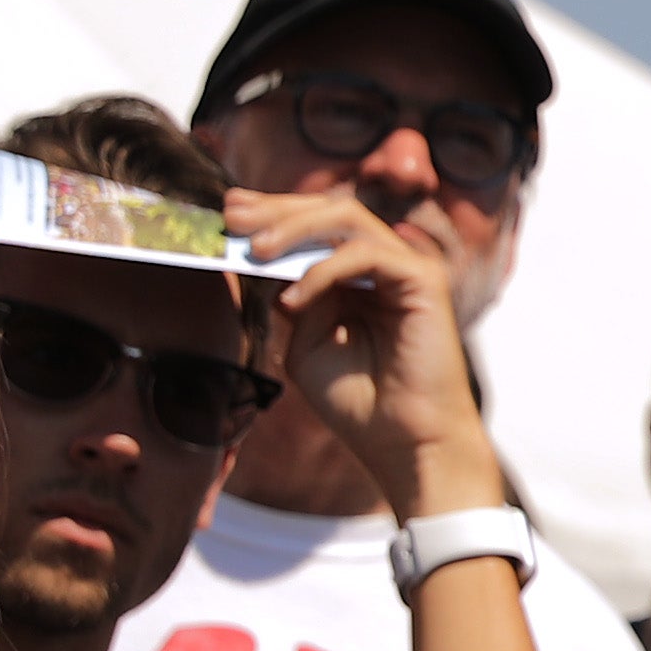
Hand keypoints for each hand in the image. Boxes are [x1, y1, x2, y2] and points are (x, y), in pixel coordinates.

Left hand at [225, 186, 505, 520]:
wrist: (404, 443)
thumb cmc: (360, 402)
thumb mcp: (305, 344)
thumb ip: (292, 298)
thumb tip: (267, 258)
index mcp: (359, 277)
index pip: (316, 228)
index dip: (272, 215)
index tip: (226, 214)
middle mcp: (385, 264)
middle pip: (329, 209)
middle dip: (276, 208)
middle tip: (232, 213)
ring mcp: (407, 267)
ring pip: (347, 218)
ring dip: (295, 228)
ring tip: (256, 250)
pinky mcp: (424, 279)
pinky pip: (365, 253)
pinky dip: (323, 272)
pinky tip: (293, 300)